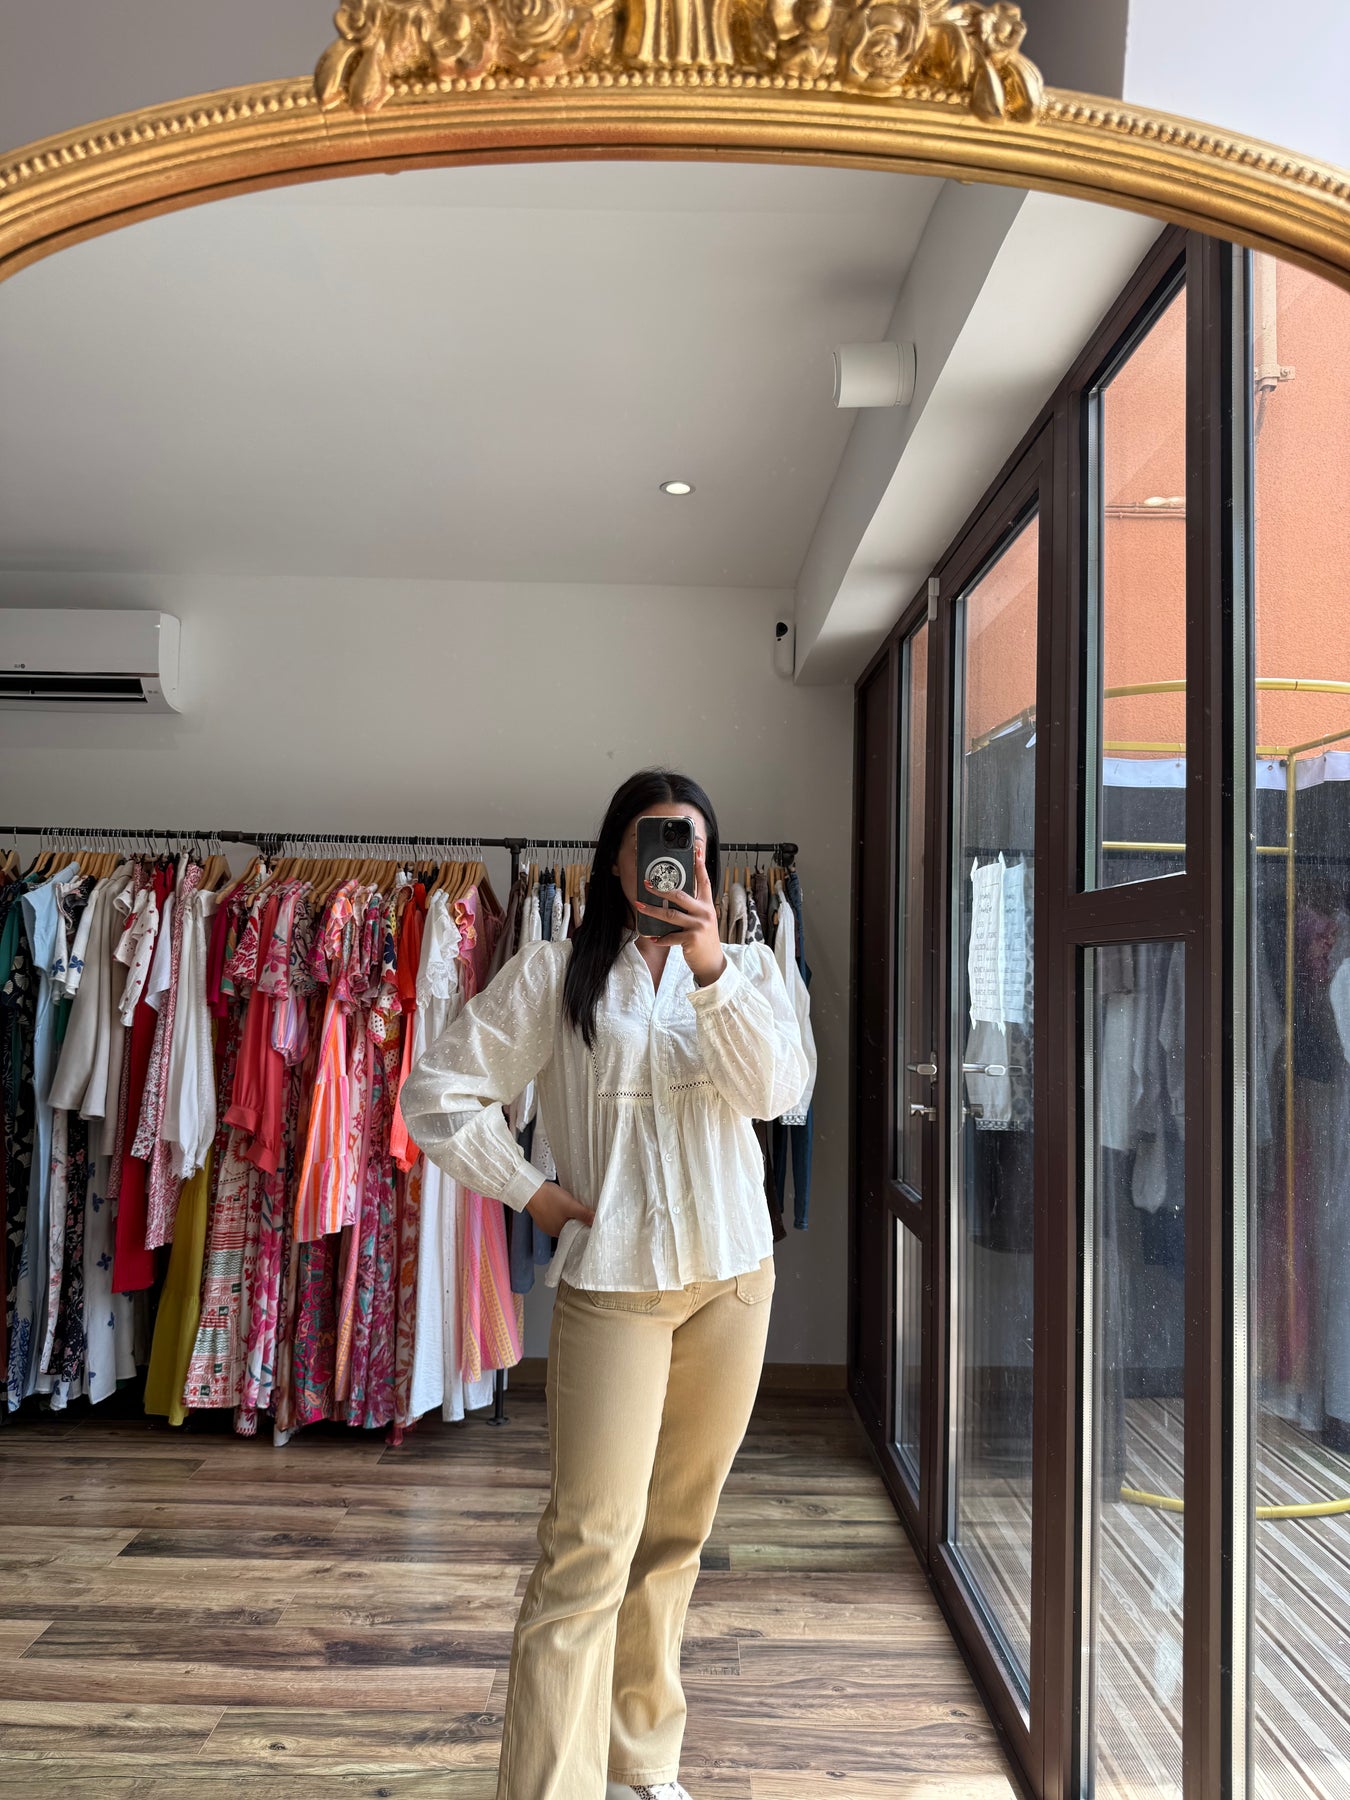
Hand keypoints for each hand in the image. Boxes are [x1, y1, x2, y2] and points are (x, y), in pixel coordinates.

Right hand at [526, 1179, 594, 1235]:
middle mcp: (551, 1230)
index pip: (574, 1233)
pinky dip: (558, 1211)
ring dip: (567, 1215)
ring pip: (561, 1221)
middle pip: (568, 1227)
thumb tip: (596, 1221)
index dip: (582, 1226)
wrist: (531, 1189)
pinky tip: (561, 1204)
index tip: (588, 1220)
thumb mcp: (571, 1206)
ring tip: (571, 1206)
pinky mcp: (541, 1215)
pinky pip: (554, 1216)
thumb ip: (584, 1214)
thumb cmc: (549, 1198)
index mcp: (558, 1231)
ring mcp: (545, 1223)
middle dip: (575, 1220)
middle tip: (580, 1210)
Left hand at [633, 839, 726, 986]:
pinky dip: (660, 938)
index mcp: (707, 904)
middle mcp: (705, 912)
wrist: (712, 962)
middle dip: (661, 889)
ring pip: (670, 915)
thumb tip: (671, 896)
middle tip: (646, 884)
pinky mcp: (692, 939)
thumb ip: (692, 908)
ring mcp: (699, 925)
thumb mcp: (703, 920)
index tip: (697, 850)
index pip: (704, 881)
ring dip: (652, 911)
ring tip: (639, 906)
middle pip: (680, 895)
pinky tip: (652, 937)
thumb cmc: (704, 939)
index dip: (699, 865)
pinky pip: (670, 936)